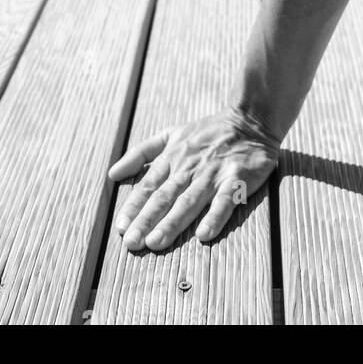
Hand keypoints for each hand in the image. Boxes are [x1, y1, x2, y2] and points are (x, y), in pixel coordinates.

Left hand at [107, 105, 279, 250]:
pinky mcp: (238, 178)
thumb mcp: (170, 134)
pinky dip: (215, 216)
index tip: (120, 227)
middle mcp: (190, 166)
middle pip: (165, 196)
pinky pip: (226, 200)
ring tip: (156, 243)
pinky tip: (204, 235)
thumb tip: (112, 173)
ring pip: (190, 200)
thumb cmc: (207, 132)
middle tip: (132, 243)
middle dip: (147, 220)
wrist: (250, 120)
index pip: (149, 185)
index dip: (134, 206)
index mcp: (173, 157)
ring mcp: (213, 172)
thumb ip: (141, 152)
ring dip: (172, 222)